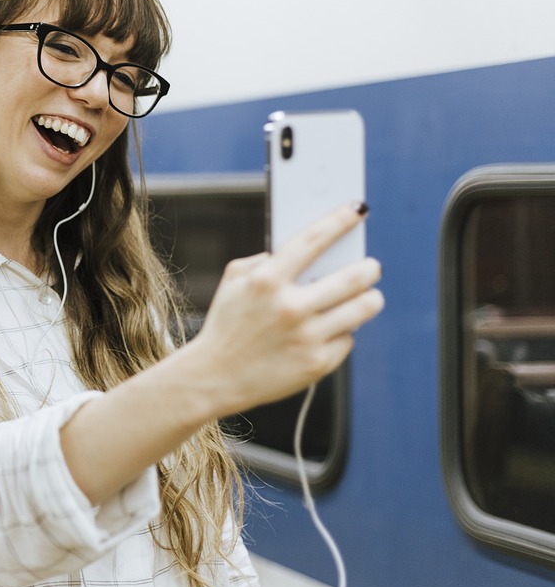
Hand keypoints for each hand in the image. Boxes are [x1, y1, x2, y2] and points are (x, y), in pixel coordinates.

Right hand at [189, 202, 383, 414]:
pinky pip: (348, 339)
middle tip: (371, 266)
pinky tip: (328, 332)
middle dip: (369, 268)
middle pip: (352, 278)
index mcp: (265, 281)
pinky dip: (343, 333)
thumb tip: (304, 250)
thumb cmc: (227, 324)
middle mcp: (289, 307)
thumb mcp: (233, 282)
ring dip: (369, 299)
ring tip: (367, 296)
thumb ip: (264, 260)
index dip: (339, 221)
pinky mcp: (317, 363)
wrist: (214, 377)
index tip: (357, 209)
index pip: (313, 240)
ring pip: (363, 309)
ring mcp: (306, 337)